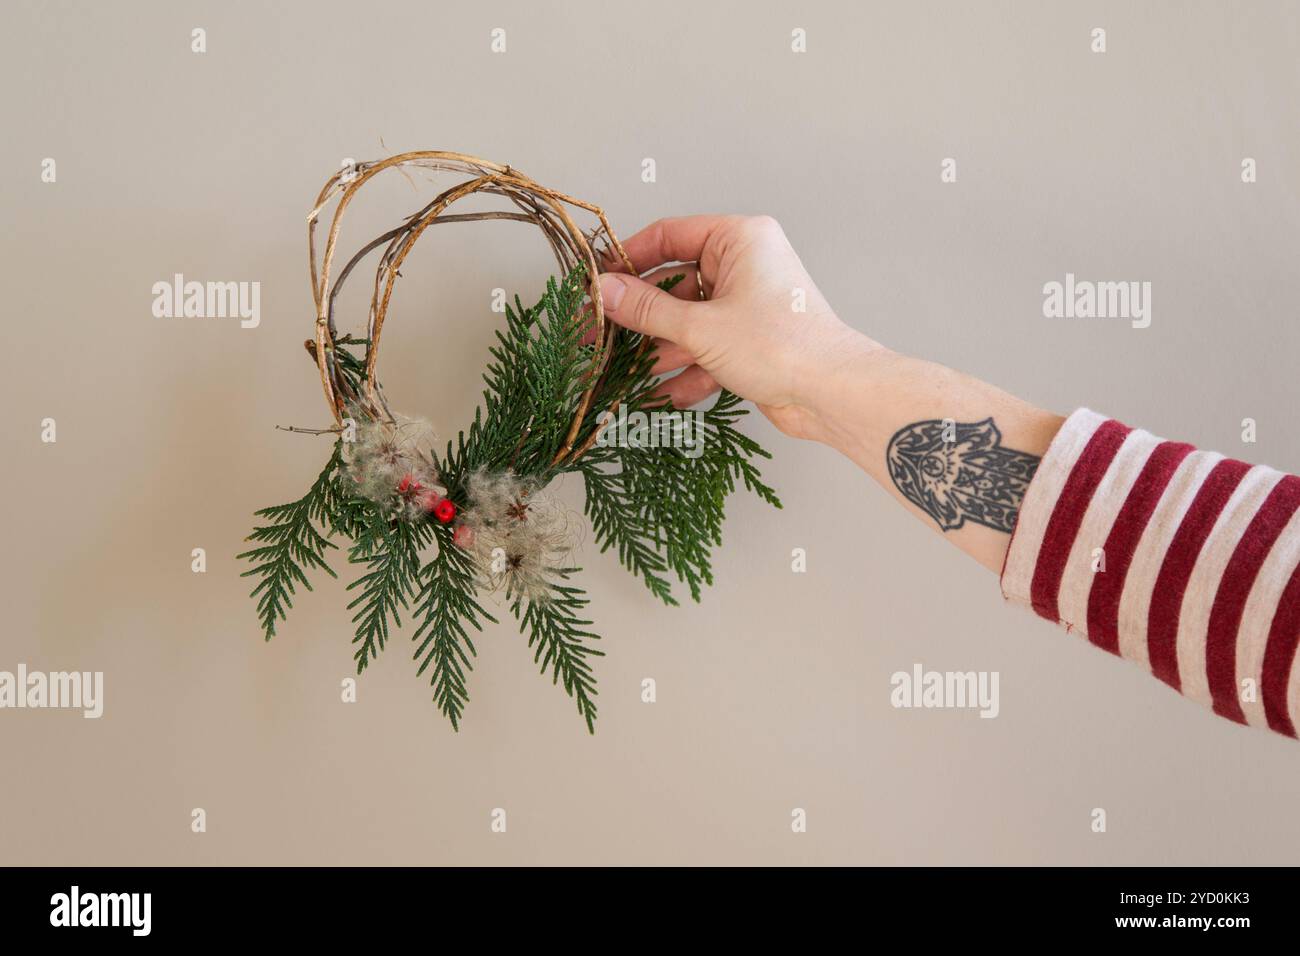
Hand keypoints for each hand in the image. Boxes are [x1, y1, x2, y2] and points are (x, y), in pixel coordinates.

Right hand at [596, 215, 878, 441]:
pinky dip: (688, 370)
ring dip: (661, 349)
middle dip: (641, 316)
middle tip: (601, 334)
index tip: (597, 281)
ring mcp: (749, 304)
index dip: (628, 258)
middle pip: (676, 283)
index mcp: (739, 239)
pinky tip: (665, 395)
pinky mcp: (753, 340)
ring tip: (627, 371)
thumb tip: (606, 291)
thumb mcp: (700, 327)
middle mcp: (746, 265)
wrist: (831, 393)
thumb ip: (647, 310)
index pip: (669, 235)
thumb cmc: (782, 345)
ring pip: (689, 320)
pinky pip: (708, 348)